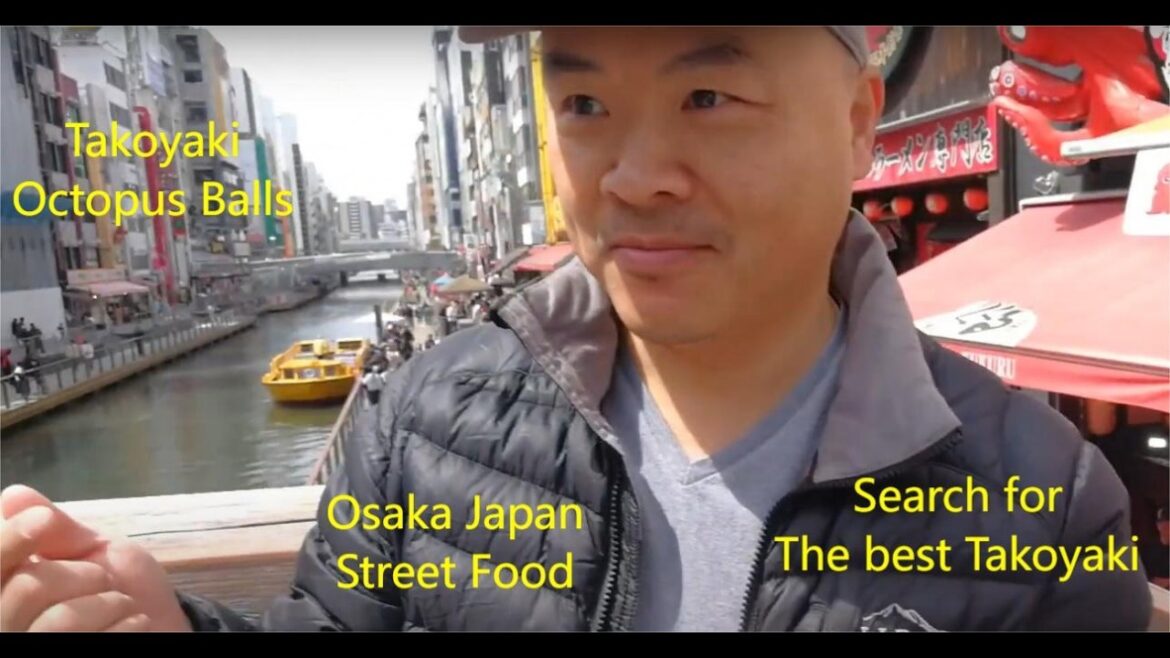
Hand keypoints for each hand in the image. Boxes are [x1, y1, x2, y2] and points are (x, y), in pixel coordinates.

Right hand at [1, 485, 192, 631]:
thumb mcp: (97, 551)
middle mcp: (10, 623)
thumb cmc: (125, 589)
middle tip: (106, 580)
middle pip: (26, 589)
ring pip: (57, 621)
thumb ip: (58, 532)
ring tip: (124, 605)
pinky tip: (134, 624)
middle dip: (82, 575)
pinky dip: (125, 625)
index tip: (43, 519)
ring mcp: (34, 645)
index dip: (10, 539)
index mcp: (10, 588)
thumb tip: (14, 496)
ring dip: (109, 603)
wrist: (162, 629)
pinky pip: (82, 640)